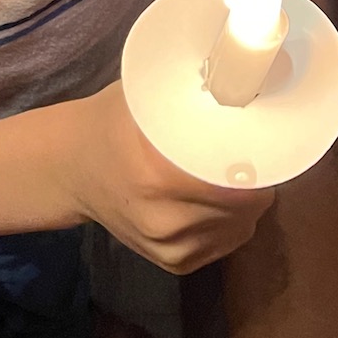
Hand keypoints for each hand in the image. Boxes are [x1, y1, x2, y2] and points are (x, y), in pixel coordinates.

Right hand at [61, 83, 274, 273]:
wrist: (72, 169)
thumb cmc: (113, 122)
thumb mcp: (147, 96)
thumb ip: (193, 95)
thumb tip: (247, 73)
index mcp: (159, 175)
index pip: (243, 181)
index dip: (261, 162)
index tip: (265, 141)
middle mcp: (167, 220)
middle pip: (249, 204)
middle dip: (255, 178)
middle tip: (246, 151)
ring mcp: (171, 248)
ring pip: (243, 225)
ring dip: (245, 201)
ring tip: (227, 172)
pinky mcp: (175, 264)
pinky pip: (228, 241)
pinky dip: (230, 220)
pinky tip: (212, 198)